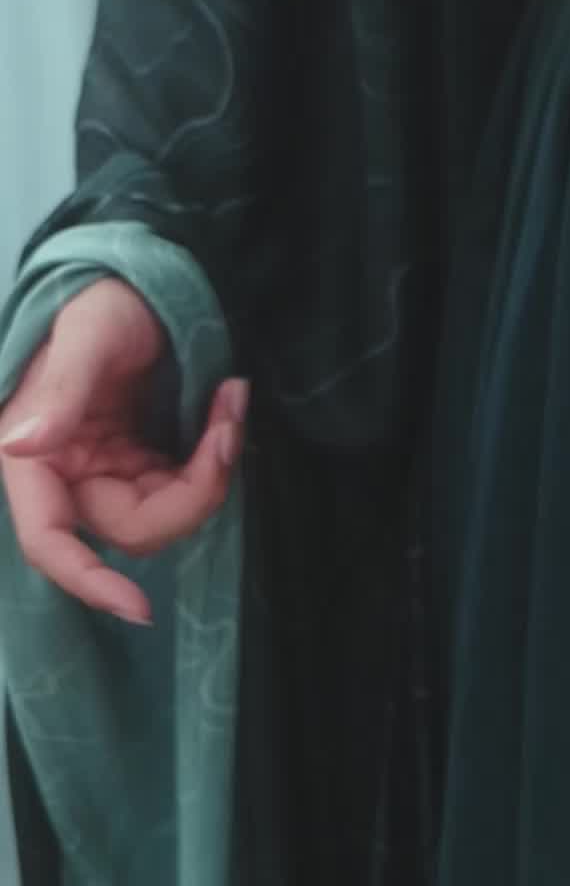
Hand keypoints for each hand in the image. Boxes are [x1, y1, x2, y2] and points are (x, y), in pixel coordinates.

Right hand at [0, 278, 246, 624]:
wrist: (139, 277)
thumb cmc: (104, 298)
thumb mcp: (87, 332)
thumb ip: (60, 390)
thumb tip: (21, 445)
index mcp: (32, 457)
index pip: (49, 541)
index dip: (88, 582)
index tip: (140, 608)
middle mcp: (66, 475)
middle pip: (131, 528)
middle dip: (193, 490)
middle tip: (230, 422)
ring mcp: (106, 471)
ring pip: (165, 512)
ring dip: (211, 468)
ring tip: (233, 400)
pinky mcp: (141, 460)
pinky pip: (182, 484)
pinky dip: (213, 455)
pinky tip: (228, 404)